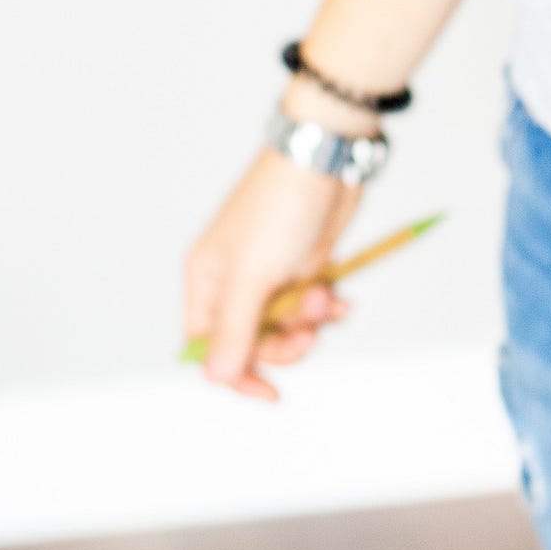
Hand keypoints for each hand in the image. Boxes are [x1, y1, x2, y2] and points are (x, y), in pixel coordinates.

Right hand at [183, 147, 358, 401]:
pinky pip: (312, 305)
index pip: (206, 348)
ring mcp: (271, 273)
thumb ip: (235, 330)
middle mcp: (234, 280)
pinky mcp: (304, 264)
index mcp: (207, 280)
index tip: (272, 392)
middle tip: (310, 330)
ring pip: (287, 326)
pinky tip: (343, 299)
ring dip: (311, 322)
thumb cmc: (279, 207)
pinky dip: (328, 308)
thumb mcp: (253, 275)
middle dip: (285, 343)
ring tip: (327, 297)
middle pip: (253, 342)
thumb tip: (216, 378)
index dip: (237, 374)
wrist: (325, 158)